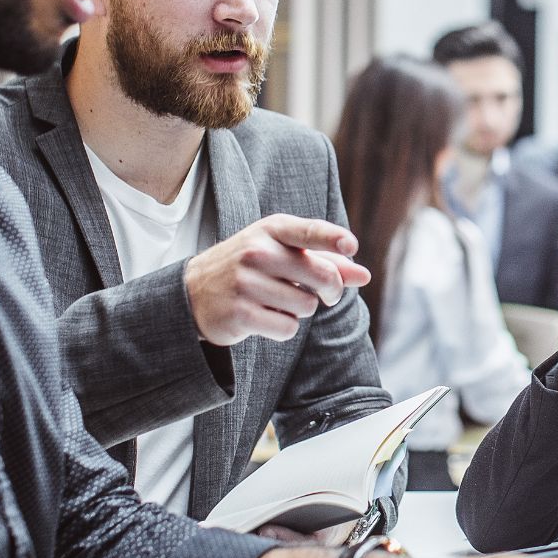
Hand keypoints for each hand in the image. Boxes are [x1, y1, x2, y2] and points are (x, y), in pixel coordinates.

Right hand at [184, 213, 371, 344]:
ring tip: (277, 301)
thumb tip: (364, 275)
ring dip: (301, 309)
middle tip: (327, 295)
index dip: (333, 238)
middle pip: (321, 275)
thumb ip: (325, 260)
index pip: (308, 231)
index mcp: (271, 230)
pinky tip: (265, 317)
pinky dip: (284, 327)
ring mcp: (246, 282)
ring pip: (307, 306)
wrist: (193, 292)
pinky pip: (288, 328)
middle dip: (332, 289)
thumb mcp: (283, 253)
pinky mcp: (240, 313)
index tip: (352, 245)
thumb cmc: (251, 267)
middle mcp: (257, 251)